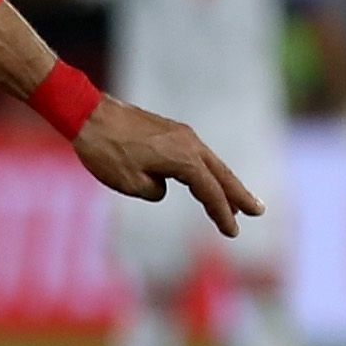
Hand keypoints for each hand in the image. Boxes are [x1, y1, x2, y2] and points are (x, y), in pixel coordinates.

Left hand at [74, 94, 261, 235]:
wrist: (87, 113)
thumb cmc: (106, 151)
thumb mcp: (130, 182)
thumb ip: (154, 191)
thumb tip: (163, 186)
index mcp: (182, 158)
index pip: (209, 191)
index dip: (222, 213)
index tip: (232, 232)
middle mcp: (189, 143)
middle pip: (220, 174)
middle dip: (238, 195)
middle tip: (258, 212)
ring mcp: (181, 134)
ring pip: (210, 163)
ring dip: (224, 182)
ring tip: (239, 201)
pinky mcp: (170, 131)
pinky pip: (196, 155)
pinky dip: (206, 171)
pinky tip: (206, 180)